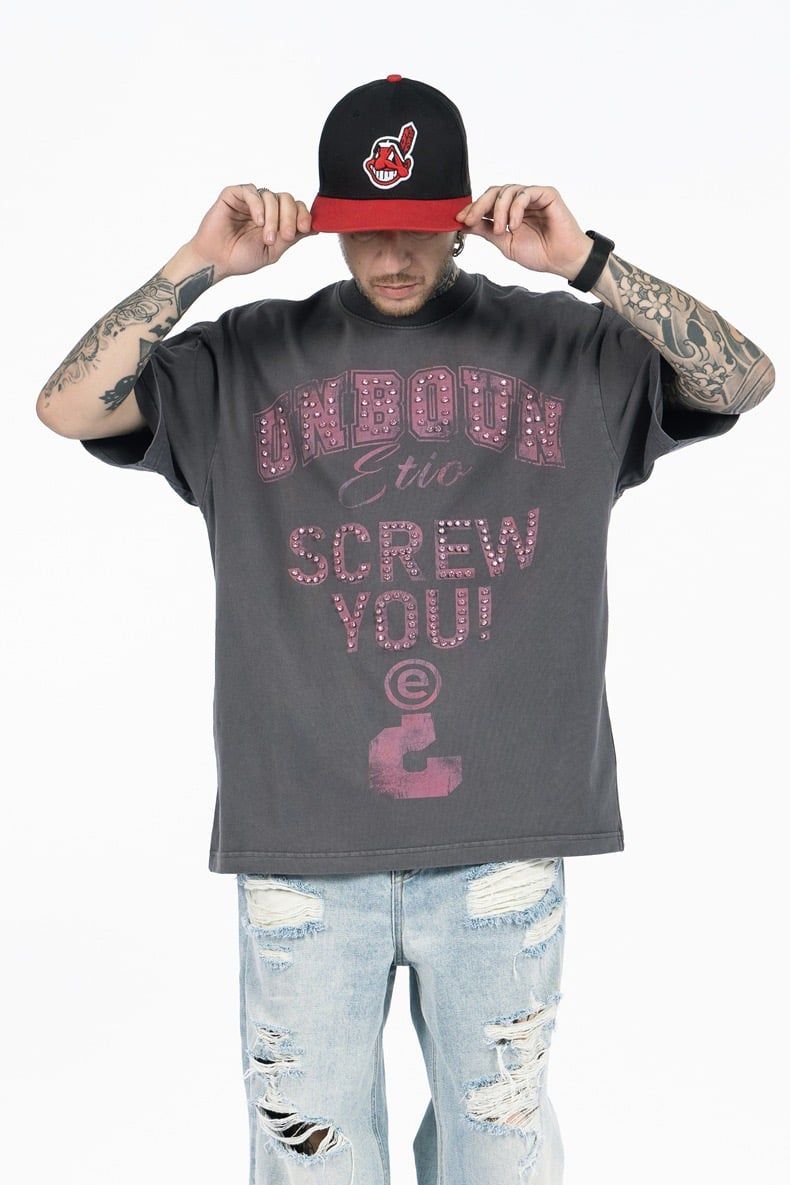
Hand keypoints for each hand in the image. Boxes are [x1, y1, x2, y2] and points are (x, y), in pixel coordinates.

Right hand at [189, 184, 317, 280]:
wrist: (216, 261)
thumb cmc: (241, 257)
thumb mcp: (274, 251)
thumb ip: (292, 237)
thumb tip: (315, 228)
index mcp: (275, 218)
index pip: (295, 207)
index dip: (303, 215)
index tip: (304, 228)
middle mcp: (264, 207)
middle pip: (287, 199)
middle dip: (290, 217)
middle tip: (285, 236)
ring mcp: (249, 200)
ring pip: (271, 196)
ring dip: (273, 218)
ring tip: (267, 238)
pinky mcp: (233, 195)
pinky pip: (251, 192)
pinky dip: (258, 206)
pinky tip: (257, 221)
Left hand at [455, 185, 593, 280]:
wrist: (562, 260)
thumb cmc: (539, 253)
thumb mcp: (505, 243)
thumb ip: (486, 231)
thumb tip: (464, 223)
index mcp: (510, 211)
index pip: (487, 202)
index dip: (472, 209)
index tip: (459, 219)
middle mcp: (520, 201)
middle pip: (494, 192)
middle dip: (479, 205)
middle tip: (470, 220)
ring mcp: (533, 196)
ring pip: (508, 191)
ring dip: (499, 210)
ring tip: (502, 230)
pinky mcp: (546, 194)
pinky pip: (525, 193)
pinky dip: (516, 208)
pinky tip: (515, 225)